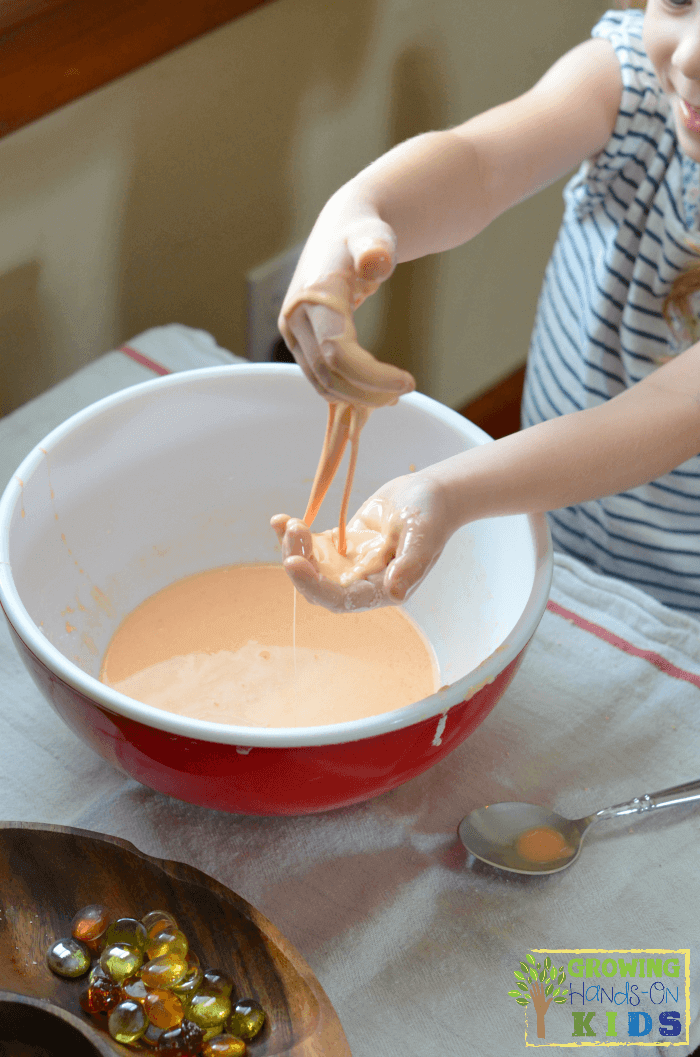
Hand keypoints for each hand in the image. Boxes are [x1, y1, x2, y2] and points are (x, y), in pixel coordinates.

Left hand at [270, 471, 454, 611]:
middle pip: (317, 585)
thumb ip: (409, 566)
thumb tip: (395, 593)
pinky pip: (311, 547)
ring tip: (287, 523)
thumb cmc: (431, 515)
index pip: (340, 599)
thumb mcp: (423, 537)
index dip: (314, 586)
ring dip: (293, 548)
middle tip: (293, 531)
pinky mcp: (340, 546)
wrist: (430, 493)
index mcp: (382, 590)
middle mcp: (361, 582)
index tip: (293, 562)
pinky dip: (294, 536)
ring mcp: (348, 564)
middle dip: (298, 562)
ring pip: (310, 567)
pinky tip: (279, 520)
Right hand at [278, 197, 414, 406]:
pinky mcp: (301, 343)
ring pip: (322, 382)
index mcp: (313, 297)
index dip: (372, 376)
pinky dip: (347, 390)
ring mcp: (294, 333)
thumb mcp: (374, 236)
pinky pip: (321, 378)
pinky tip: (375, 390)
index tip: (408, 382)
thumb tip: (376, 261)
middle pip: (329, 375)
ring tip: (393, 394)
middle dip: (368, 392)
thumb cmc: (362, 234)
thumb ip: (376, 247)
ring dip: (358, 396)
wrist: (341, 231)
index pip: (338, 353)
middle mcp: (295, 319)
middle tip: (405, 391)